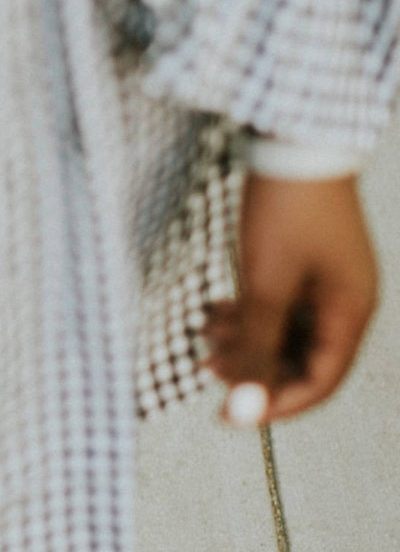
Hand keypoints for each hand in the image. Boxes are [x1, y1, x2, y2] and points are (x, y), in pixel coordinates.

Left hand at [204, 173, 379, 424]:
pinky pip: (279, 303)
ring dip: (246, 338)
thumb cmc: (286, 208)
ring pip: (284, 331)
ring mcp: (326, 280)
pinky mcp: (304, 261)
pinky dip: (248, 312)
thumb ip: (257, 350)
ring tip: (202, 332)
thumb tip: (246, 411)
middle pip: (301, 359)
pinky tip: (213, 310)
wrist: (293, 137)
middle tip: (205, 366)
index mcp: (350, 311)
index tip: (225, 414)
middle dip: (253, 367)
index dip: (273, 405)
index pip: (319, 382)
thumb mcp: (265, 283)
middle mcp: (345, 301)